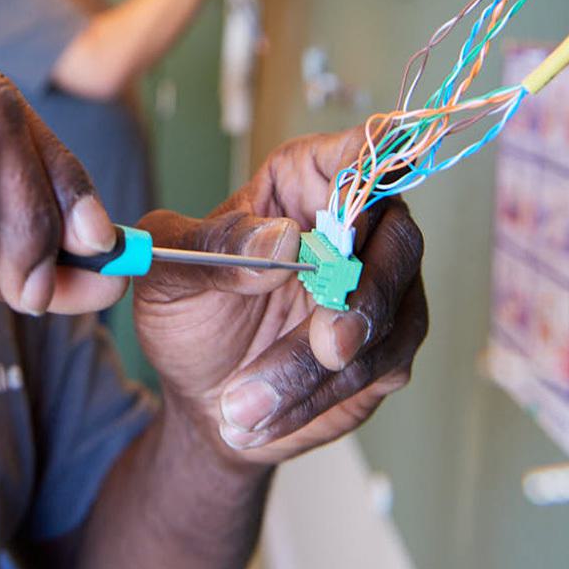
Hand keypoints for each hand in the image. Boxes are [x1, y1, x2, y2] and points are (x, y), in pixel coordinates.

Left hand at [133, 130, 426, 465]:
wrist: (201, 400)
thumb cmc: (189, 316)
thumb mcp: (172, 273)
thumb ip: (217, 246)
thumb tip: (283, 239)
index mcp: (303, 185)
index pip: (355, 152)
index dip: (376, 153)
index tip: (372, 175)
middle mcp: (356, 229)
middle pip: (396, 238)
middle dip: (362, 296)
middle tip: (327, 345)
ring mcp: (381, 291)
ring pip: (385, 317)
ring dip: (313, 370)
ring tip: (241, 405)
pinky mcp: (387, 350)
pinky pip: (375, 369)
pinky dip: (316, 397)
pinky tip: (264, 416)